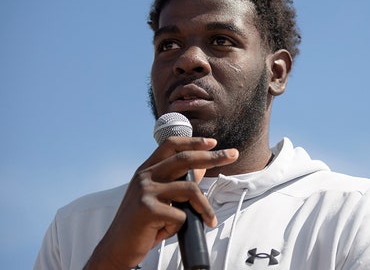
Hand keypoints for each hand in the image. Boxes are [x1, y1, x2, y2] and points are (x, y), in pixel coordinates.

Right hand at [84, 137, 237, 268]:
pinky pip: (181, 216)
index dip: (193, 141)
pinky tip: (168, 233)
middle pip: (186, 159)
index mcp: (146, 170)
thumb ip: (176, 182)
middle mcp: (144, 176)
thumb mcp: (158, 197)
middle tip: (233, 155)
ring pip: (190, 189)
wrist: (116, 248)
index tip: (214, 142)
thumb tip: (203, 168)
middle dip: (213, 157)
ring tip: (209, 220)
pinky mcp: (147, 210)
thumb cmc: (142, 223)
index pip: (171, 145)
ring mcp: (145, 192)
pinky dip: (180, 226)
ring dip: (205, 207)